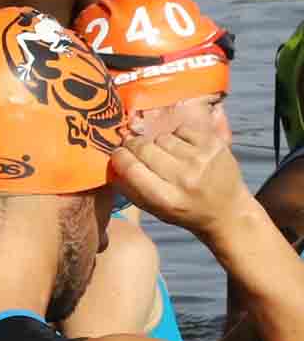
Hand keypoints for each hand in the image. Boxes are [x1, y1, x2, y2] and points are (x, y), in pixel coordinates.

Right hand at [112, 108, 260, 243]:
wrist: (228, 211)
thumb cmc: (184, 211)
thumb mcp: (153, 209)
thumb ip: (129, 186)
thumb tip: (111, 160)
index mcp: (166, 198)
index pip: (130, 167)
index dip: (119, 157)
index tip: (119, 156)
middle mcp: (184, 178)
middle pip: (143, 147)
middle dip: (135, 147)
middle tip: (140, 153)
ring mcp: (201, 159)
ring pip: (161, 138)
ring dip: (159, 145)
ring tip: (169, 156)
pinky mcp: (214, 144)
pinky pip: (180, 130)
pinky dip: (178, 137)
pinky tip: (185, 150)